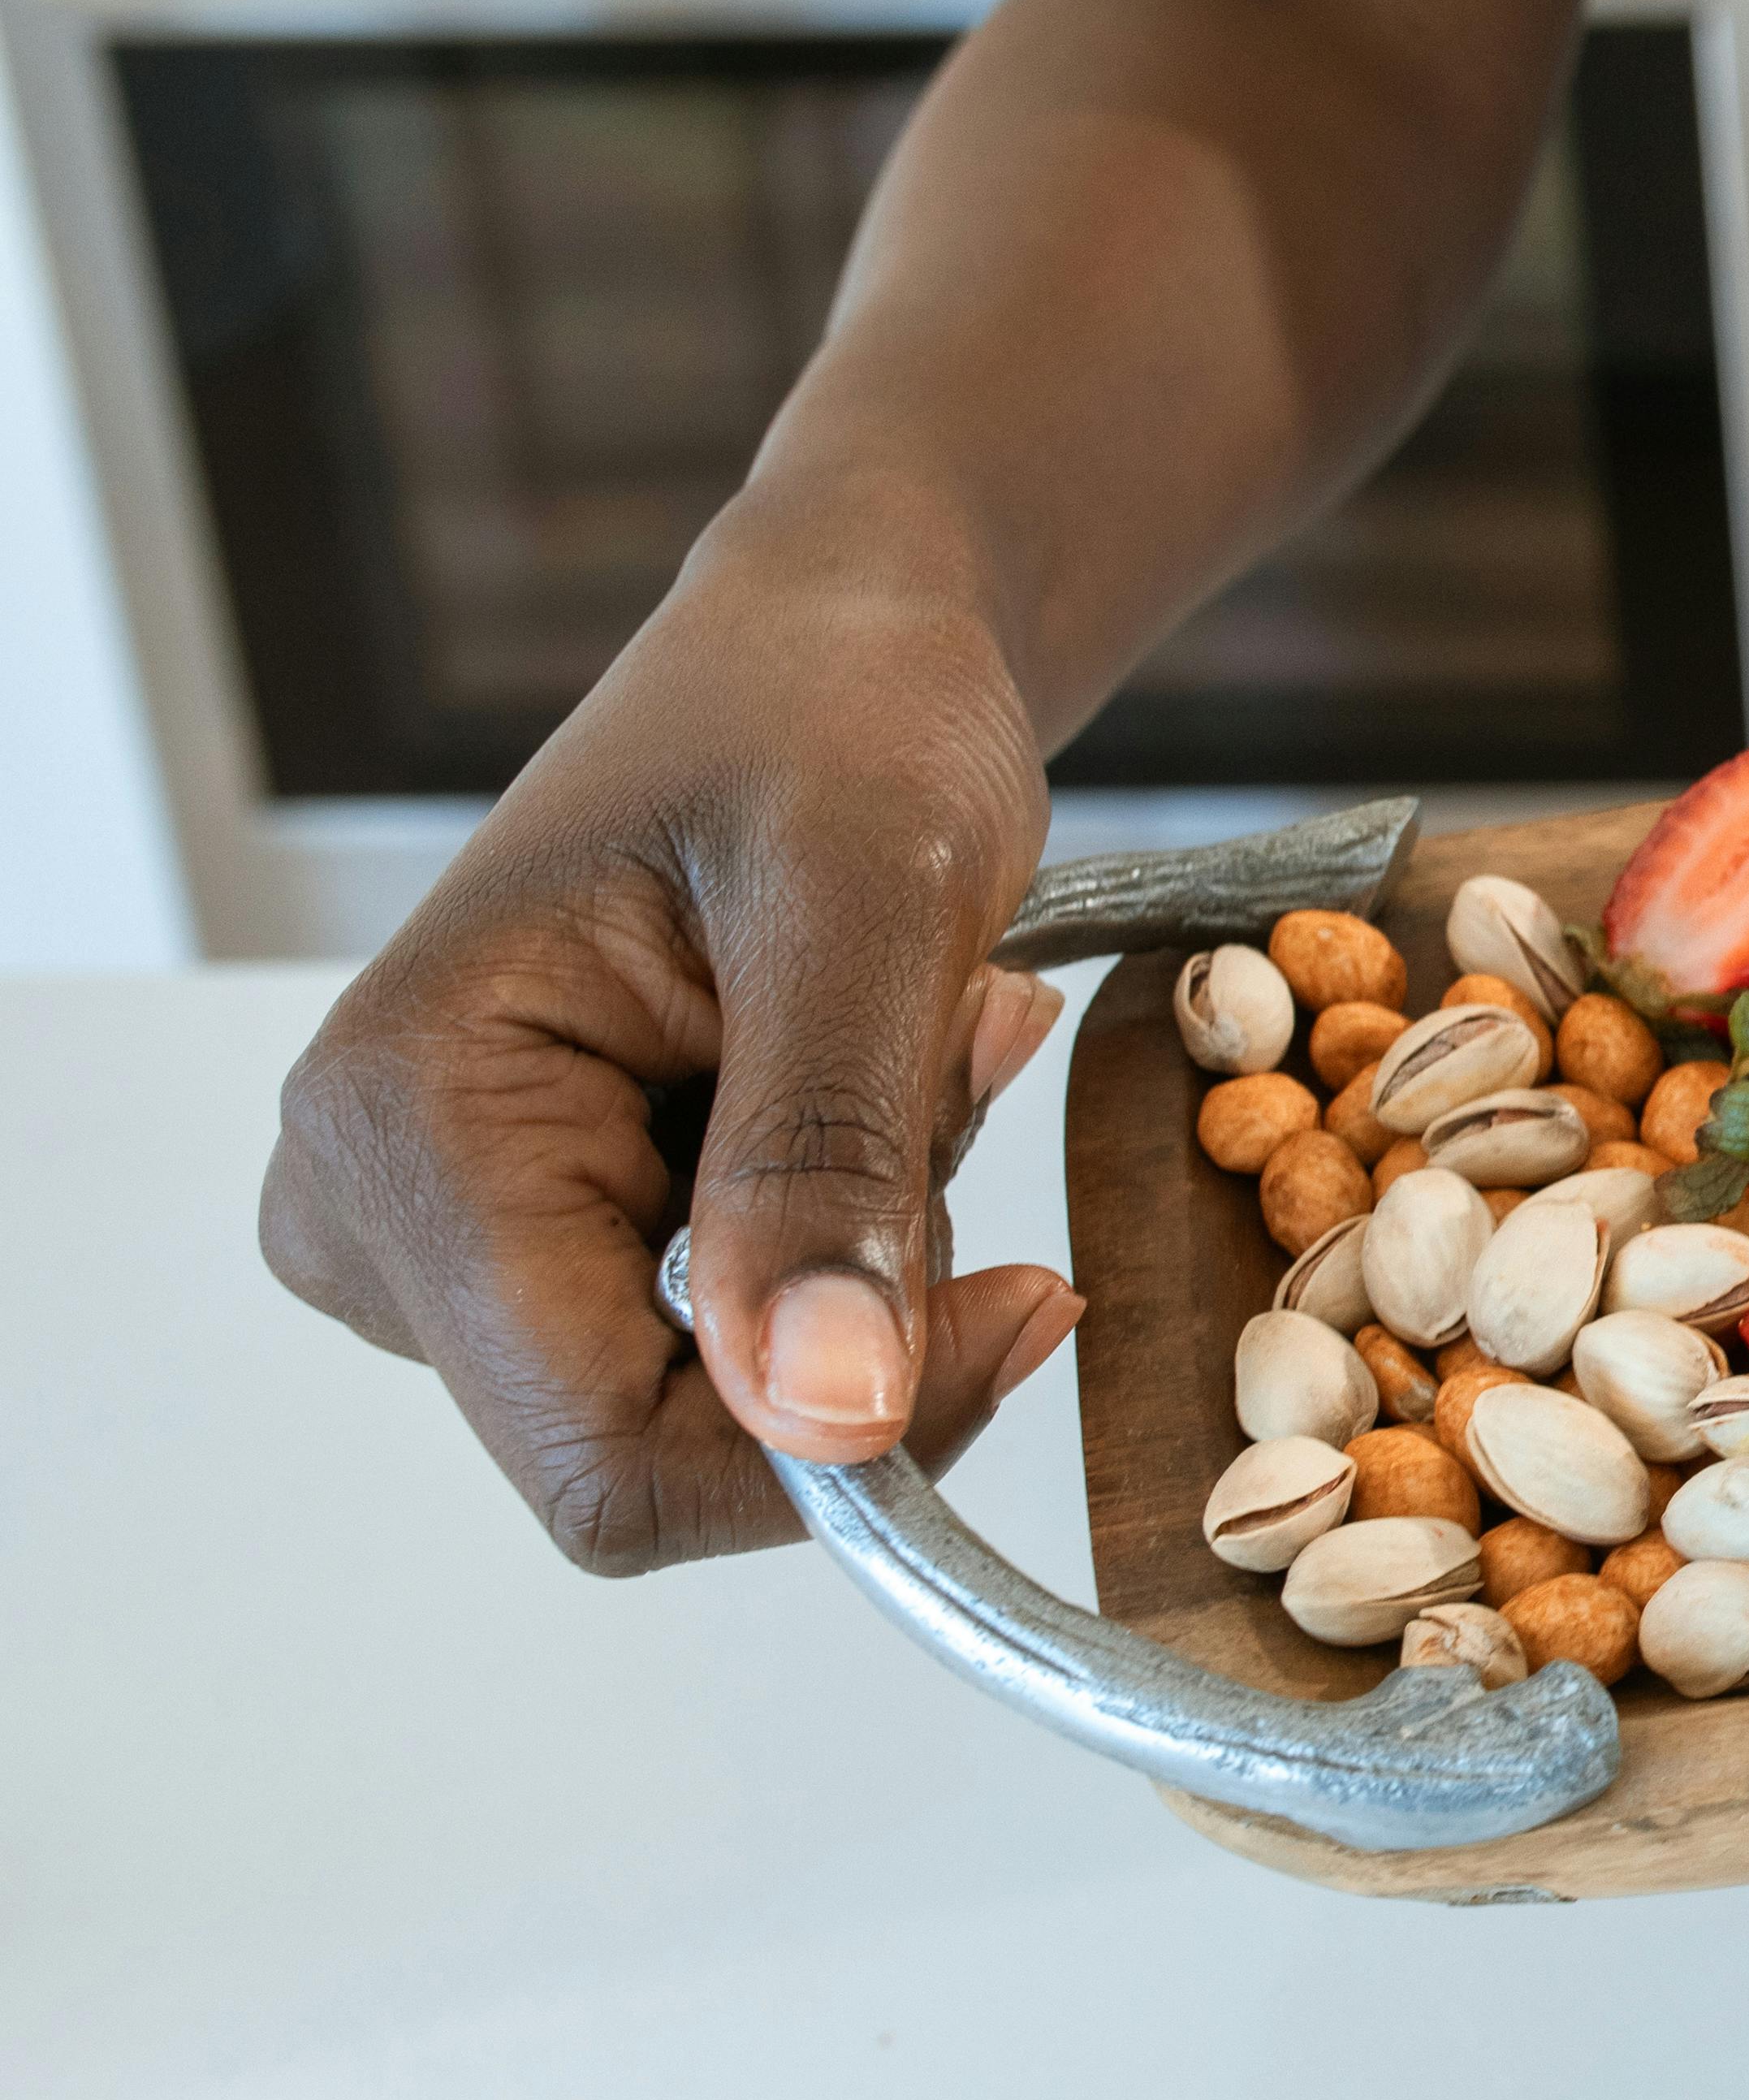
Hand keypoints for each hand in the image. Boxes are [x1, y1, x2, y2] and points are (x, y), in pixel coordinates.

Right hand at [262, 518, 1086, 1570]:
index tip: (1024, 1304)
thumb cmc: (836, 718)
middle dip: (857, 1296)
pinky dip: (850, 1223)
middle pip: (657, 1437)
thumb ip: (830, 1162)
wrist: (834, 645)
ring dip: (872, 1240)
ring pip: (721, 1386)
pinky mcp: (532, 1234)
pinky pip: (735, 1327)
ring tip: (906, 1029)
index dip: (820, 1450)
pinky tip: (869, 1065)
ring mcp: (442, 1234)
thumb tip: (826, 1415)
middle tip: (947, 1064)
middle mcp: (372, 1205)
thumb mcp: (869, 907)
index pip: (600, 1454)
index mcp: (405, 1120)